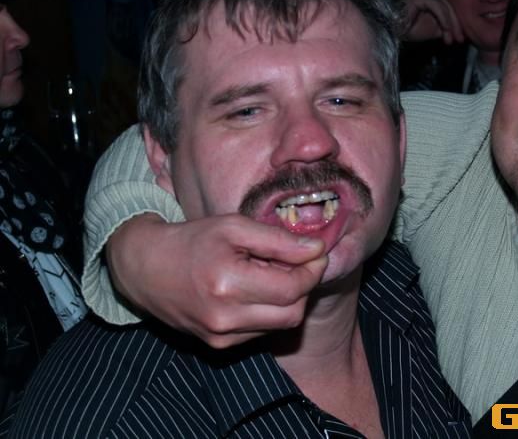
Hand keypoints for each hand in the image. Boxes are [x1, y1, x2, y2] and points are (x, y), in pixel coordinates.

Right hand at [107, 213, 328, 347]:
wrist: (145, 269)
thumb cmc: (192, 241)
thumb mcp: (234, 227)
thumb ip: (278, 240)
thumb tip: (317, 250)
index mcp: (227, 284)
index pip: (293, 288)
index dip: (313, 270)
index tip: (317, 253)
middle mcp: (224, 318)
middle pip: (293, 313)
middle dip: (304, 287)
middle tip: (297, 262)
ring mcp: (220, 337)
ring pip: (280, 325)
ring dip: (287, 300)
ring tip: (271, 273)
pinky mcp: (218, 345)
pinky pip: (262, 331)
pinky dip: (269, 311)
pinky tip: (255, 289)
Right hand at [396, 0, 464, 43]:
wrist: (394, 31)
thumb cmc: (411, 30)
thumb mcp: (435, 30)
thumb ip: (447, 27)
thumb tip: (461, 32)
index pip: (452, 8)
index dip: (458, 23)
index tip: (461, 38)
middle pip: (450, 7)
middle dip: (456, 25)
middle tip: (460, 39)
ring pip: (445, 6)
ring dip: (450, 24)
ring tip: (450, 37)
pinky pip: (437, 6)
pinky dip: (443, 18)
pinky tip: (446, 29)